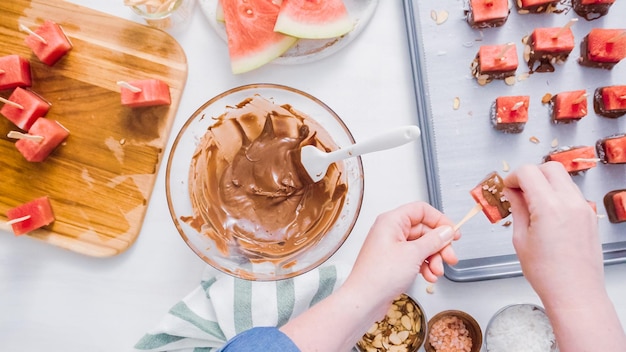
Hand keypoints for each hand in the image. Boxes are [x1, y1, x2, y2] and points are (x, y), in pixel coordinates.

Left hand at [344, 202, 458, 306]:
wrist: (364, 300)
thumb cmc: (380, 275)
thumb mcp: (414, 254)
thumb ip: (434, 240)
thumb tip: (447, 231)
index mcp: (391, 221)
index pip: (421, 210)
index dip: (439, 220)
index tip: (453, 232)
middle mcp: (390, 231)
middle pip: (423, 230)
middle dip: (439, 245)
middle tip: (450, 258)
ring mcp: (391, 247)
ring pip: (421, 246)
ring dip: (433, 259)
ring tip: (437, 272)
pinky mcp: (393, 262)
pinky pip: (414, 258)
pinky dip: (424, 266)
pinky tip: (429, 277)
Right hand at [503, 162, 603, 306]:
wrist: (575, 293)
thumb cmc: (548, 274)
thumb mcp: (521, 239)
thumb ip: (518, 209)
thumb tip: (513, 193)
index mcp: (549, 207)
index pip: (529, 172)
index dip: (513, 177)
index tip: (507, 187)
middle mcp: (570, 203)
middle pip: (549, 168)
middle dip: (531, 174)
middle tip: (518, 191)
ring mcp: (583, 208)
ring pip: (562, 179)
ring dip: (545, 184)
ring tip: (532, 204)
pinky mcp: (589, 216)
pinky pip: (572, 194)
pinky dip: (557, 195)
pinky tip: (546, 213)